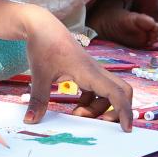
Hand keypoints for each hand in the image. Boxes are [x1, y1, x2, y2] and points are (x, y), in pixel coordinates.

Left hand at [23, 12, 134, 129]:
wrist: (41, 26)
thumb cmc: (43, 46)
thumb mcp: (39, 75)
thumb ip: (39, 99)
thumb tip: (31, 121)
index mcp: (89, 72)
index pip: (116, 93)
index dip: (125, 112)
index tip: (126, 129)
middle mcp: (95, 71)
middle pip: (122, 91)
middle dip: (118, 111)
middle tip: (101, 124)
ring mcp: (92, 71)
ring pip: (108, 93)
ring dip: (98, 109)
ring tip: (77, 115)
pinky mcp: (86, 71)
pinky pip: (97, 90)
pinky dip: (92, 102)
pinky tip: (76, 106)